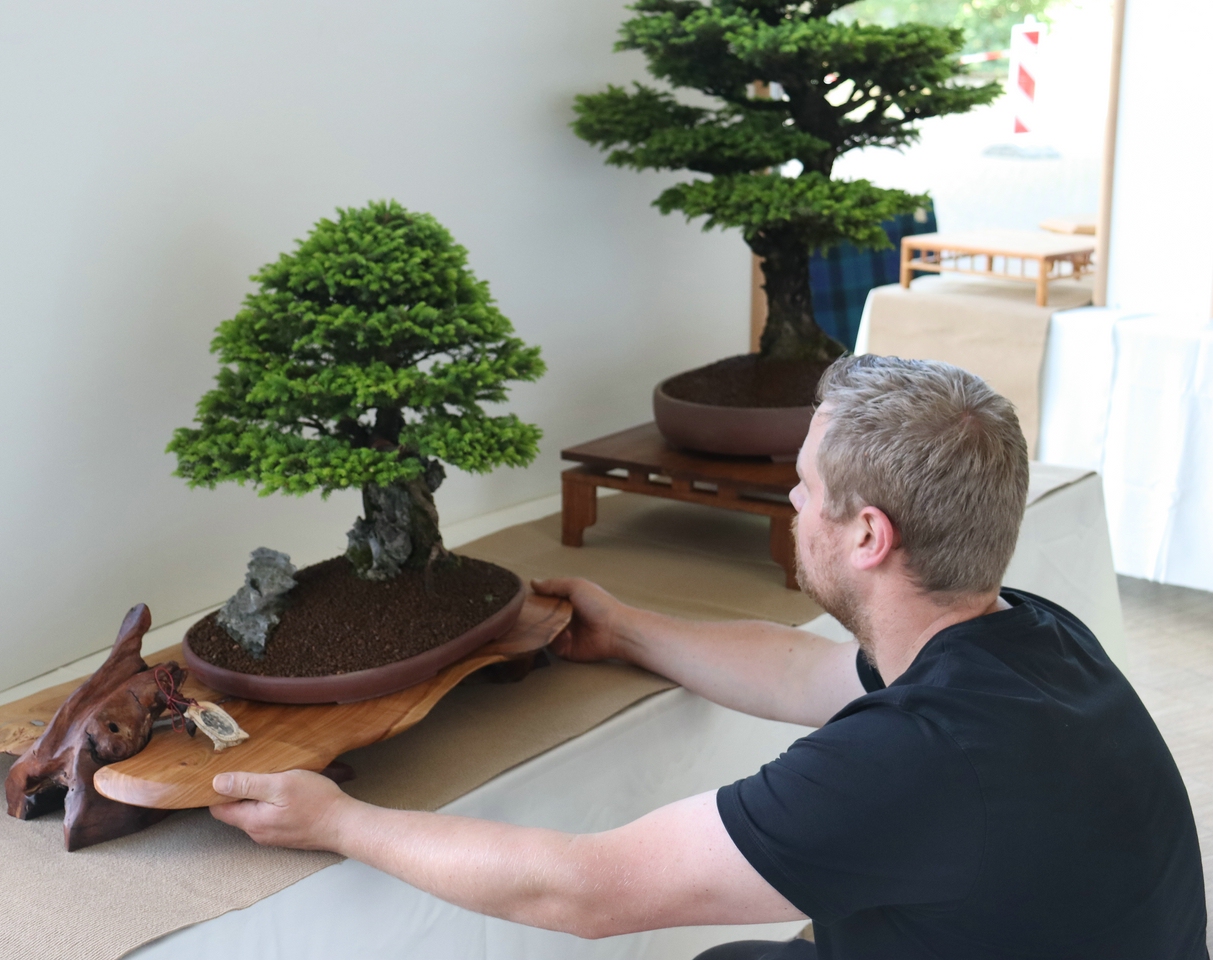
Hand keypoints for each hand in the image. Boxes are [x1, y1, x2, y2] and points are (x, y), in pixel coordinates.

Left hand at [210, 769, 351, 850]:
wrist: (345, 825)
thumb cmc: (316, 803)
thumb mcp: (281, 784)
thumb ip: (248, 784)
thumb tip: (216, 783)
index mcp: (252, 821)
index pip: (218, 807)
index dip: (217, 789)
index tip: (226, 770)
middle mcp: (258, 832)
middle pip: (235, 810)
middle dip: (239, 790)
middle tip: (253, 768)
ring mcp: (272, 835)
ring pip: (253, 812)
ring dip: (257, 795)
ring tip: (272, 776)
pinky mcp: (285, 833)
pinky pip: (268, 816)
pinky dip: (270, 802)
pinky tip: (285, 790)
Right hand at [531, 577, 630, 662]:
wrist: (615, 630)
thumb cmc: (601, 605)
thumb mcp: (576, 586)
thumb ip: (554, 584)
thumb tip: (534, 583)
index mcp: (568, 600)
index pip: (545, 599)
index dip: (536, 598)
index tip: (525, 598)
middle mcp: (565, 617)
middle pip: (541, 616)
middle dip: (535, 615)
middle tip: (529, 613)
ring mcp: (565, 633)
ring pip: (543, 631)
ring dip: (543, 628)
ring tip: (549, 623)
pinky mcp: (566, 648)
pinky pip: (551, 645)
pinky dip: (554, 640)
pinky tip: (565, 634)